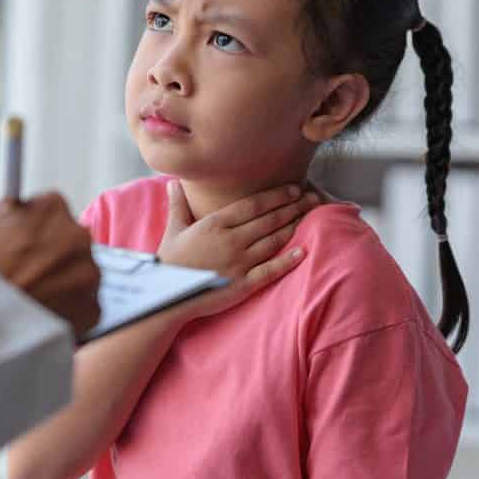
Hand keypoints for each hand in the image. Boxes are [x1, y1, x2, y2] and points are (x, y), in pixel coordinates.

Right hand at [0, 192, 101, 337]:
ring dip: (58, 284)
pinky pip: (82, 307)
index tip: (20, 242)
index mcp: (51, 207)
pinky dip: (65, 312)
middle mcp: (78, 236)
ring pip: (76, 275)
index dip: (31, 229)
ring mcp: (89, 275)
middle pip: (67, 242)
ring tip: (26, 298)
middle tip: (21, 273)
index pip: (49, 210)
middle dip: (47, 256)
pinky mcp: (92, 310)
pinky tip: (38, 315)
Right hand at [159, 181, 318, 319]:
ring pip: (274, 240)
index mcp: (215, 224)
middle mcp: (231, 240)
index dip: (277, 195)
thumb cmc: (169, 262)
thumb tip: (173, 183)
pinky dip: (288, 260)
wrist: (165, 295)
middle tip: (313, 198)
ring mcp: (238, 262)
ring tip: (311, 216)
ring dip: (295, 227)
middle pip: (269, 220)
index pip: (254, 204)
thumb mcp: (173, 230)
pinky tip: (303, 251)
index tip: (295, 188)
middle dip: (294, 207)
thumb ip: (179, 205)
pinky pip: (270, 270)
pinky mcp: (243, 284)